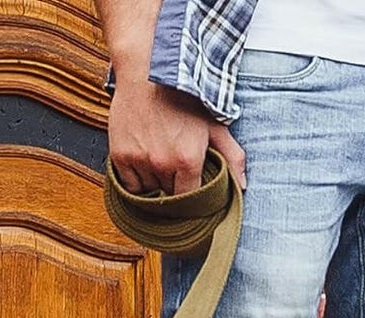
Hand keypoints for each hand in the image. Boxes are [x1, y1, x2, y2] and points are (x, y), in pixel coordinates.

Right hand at [108, 76, 246, 195]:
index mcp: (187, 159)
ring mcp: (139, 161)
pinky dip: (137, 182)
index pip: (189, 199)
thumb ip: (231, 156)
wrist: (147, 71)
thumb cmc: (183, 95)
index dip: (192, 198)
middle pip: (169, 196)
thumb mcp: (214, 122)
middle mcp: (161, 164)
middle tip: (176, 173)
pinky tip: (145, 165)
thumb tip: (243, 186)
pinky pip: (129, 186)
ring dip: (155, 185)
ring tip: (160, 164)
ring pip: (149, 192)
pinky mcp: (120, 157)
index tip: (192, 190)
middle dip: (174, 189)